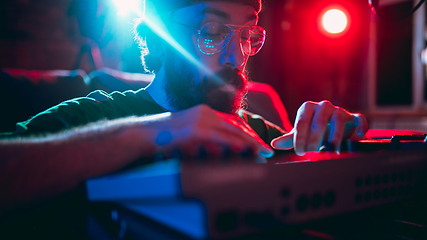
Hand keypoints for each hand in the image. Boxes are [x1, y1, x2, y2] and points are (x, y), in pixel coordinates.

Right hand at [144, 104, 273, 157]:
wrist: (144, 134)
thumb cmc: (164, 137)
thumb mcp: (188, 133)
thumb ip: (205, 137)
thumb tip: (221, 148)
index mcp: (205, 111)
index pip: (232, 121)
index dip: (247, 132)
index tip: (257, 142)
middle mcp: (206, 112)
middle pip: (236, 125)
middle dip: (253, 138)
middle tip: (266, 150)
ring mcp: (201, 120)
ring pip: (233, 131)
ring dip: (250, 143)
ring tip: (261, 152)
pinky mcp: (197, 130)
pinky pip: (221, 138)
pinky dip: (236, 144)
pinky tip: (245, 150)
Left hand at [270, 100, 367, 154]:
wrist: (331, 129)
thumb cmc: (312, 131)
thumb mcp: (300, 135)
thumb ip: (289, 139)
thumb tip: (274, 144)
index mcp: (308, 108)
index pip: (302, 121)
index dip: (300, 137)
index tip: (300, 152)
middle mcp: (323, 106)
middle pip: (319, 120)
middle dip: (315, 138)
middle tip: (313, 154)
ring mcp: (339, 111)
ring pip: (338, 119)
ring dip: (335, 136)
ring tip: (332, 151)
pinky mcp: (353, 117)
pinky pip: (359, 118)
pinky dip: (361, 126)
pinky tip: (359, 137)